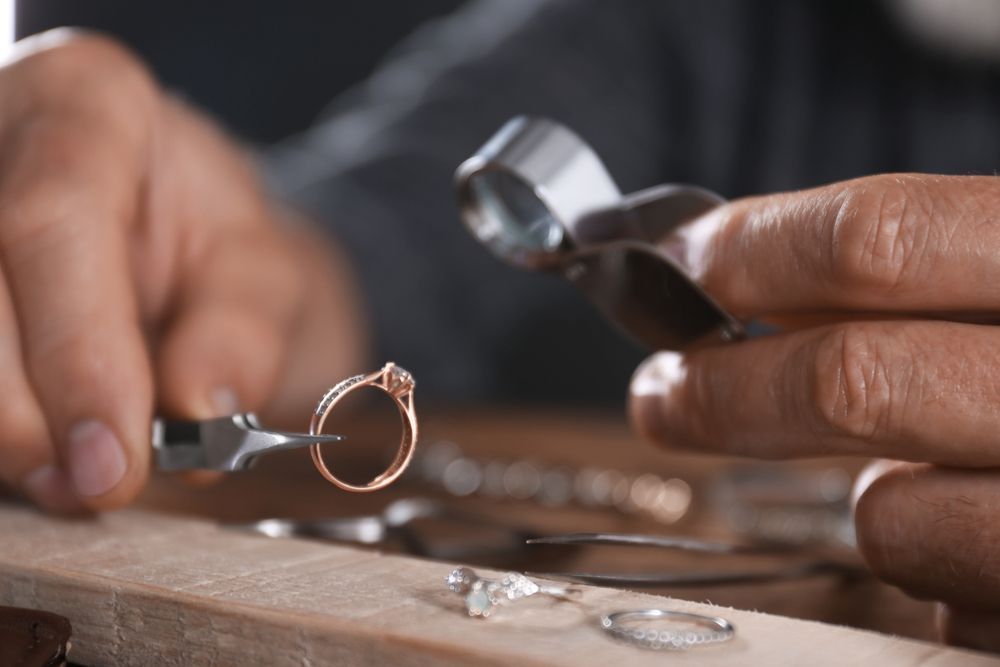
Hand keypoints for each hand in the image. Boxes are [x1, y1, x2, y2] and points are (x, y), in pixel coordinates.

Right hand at [0, 31, 365, 512]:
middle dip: (26, 412)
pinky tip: (41, 457)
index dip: (74, 351)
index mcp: (89, 102)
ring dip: (4, 432)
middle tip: (99, 484)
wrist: (190, 251)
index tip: (113, 460)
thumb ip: (243, 329)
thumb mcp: (272, 274)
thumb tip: (198, 407)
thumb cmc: (227, 250)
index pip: (52, 219)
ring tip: (78, 477)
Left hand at [628, 172, 999, 650]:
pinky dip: (940, 574)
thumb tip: (733, 266)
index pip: (884, 237)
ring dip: (868, 504)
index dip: (757, 251)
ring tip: (903, 485)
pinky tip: (986, 547)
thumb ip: (915, 275)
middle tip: (664, 389)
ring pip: (892, 518)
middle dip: (724, 388)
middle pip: (852, 380)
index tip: (681, 268)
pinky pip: (947, 606)